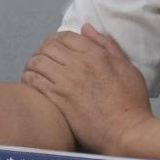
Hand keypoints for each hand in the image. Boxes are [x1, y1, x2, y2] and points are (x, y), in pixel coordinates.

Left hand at [22, 23, 153, 154]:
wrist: (126, 130)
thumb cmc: (131, 100)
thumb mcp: (126, 66)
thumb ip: (107, 45)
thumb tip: (86, 28)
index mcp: (96, 54)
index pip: (65, 36)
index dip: (56, 40)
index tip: (54, 48)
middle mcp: (79, 64)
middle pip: (48, 47)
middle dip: (42, 50)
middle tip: (41, 59)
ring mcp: (67, 82)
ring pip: (38, 62)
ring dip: (32, 64)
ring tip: (33, 71)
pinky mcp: (58, 100)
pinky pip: (34, 81)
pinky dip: (29, 78)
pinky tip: (31, 83)